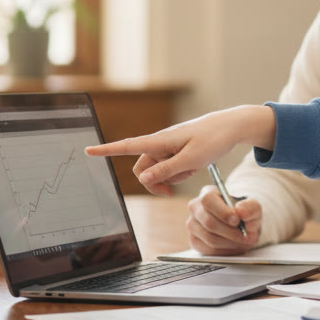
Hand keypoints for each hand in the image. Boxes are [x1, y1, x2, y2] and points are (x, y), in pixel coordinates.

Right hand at [85, 105, 276, 195]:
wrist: (230, 128)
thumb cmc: (213, 139)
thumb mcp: (192, 159)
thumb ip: (167, 170)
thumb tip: (144, 178)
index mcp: (160, 141)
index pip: (128, 146)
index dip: (107, 150)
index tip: (88, 150)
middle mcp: (160, 144)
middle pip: (143, 170)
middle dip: (154, 183)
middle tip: (172, 191)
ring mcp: (168, 149)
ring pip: (157, 172)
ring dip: (170, 178)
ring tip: (191, 169)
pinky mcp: (176, 153)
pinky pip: (170, 170)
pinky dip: (179, 174)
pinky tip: (194, 167)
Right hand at [186, 186, 261, 253]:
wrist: (241, 227)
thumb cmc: (244, 214)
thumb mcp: (253, 207)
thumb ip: (250, 207)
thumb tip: (240, 211)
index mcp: (208, 193)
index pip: (208, 200)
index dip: (222, 212)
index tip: (237, 220)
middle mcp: (196, 208)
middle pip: (208, 222)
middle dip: (230, 232)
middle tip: (245, 235)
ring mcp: (193, 225)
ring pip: (210, 238)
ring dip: (230, 242)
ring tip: (244, 241)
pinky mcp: (194, 241)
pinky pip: (210, 250)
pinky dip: (226, 250)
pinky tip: (235, 246)